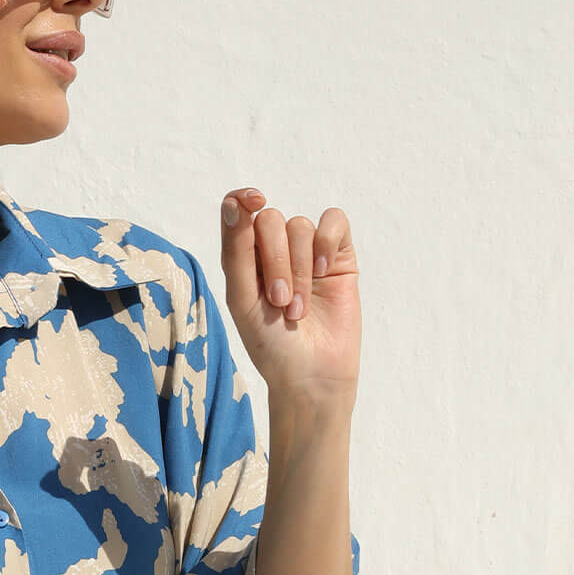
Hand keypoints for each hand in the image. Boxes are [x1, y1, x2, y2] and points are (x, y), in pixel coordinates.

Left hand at [220, 187, 360, 410]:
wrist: (311, 374)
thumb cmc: (270, 343)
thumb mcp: (243, 298)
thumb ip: (236, 251)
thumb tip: (234, 203)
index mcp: (244, 258)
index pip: (239, 211)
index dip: (243, 200)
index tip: (253, 201)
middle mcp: (274, 250)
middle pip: (270, 220)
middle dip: (274, 260)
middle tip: (279, 300)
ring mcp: (307, 252)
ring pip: (300, 226)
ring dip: (298, 269)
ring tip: (298, 308)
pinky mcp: (339, 256)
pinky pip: (334, 222)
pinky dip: (326, 243)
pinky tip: (323, 271)